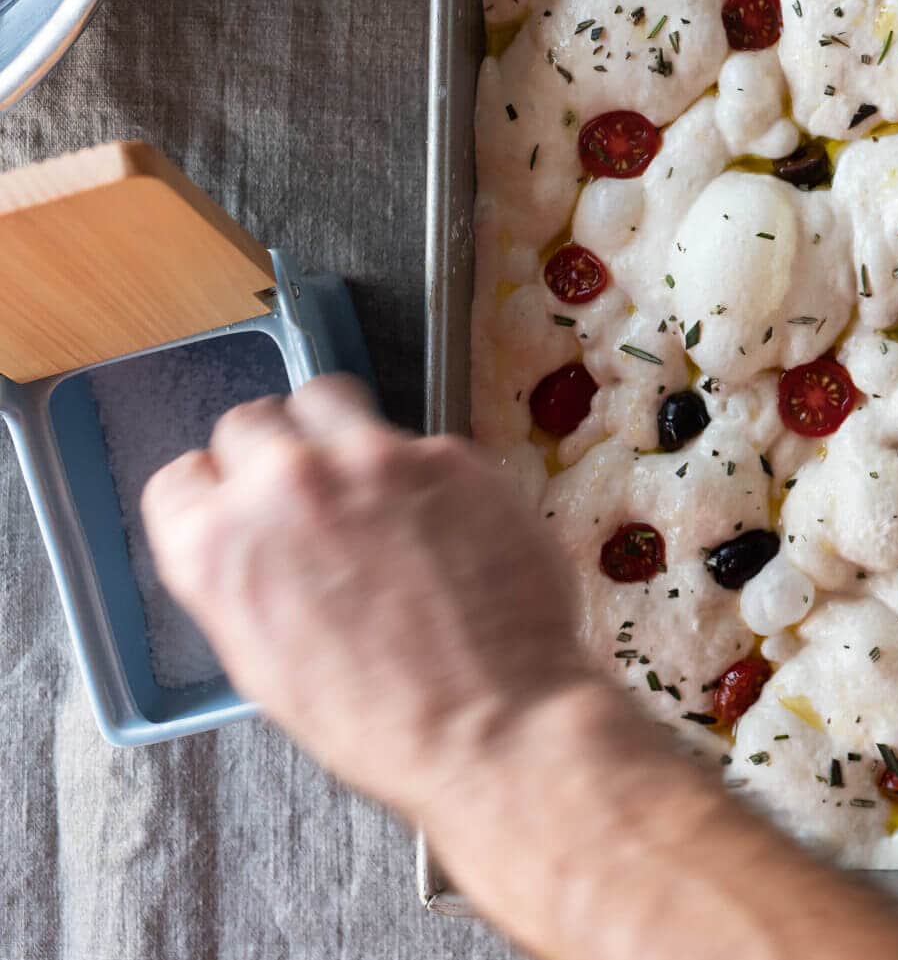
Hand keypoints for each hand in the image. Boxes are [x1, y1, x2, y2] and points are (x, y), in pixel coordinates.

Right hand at [142, 375, 591, 811]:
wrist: (489, 724)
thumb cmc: (379, 719)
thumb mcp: (264, 662)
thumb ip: (245, 578)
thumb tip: (256, 540)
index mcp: (215, 548)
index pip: (182, 479)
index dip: (217, 495)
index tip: (243, 506)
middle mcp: (282, 487)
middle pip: (251, 424)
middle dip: (276, 454)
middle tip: (312, 493)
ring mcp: (369, 460)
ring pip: (328, 399)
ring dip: (339, 432)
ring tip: (371, 481)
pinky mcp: (447, 454)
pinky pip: (417, 440)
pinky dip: (424, 470)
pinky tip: (446, 521)